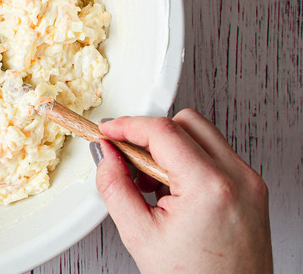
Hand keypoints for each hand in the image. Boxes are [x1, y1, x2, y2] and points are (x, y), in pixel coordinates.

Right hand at [92, 109, 271, 273]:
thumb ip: (114, 186)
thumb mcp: (139, 234)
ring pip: (204, 135)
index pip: (163, 131)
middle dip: (152, 134)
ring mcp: (250, 183)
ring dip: (172, 147)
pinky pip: (217, 156)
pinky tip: (174, 190)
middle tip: (129, 157)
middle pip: (187, 122)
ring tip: (153, 183)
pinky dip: (190, 162)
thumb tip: (105, 154)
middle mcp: (238, 178)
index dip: (128, 125)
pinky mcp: (253, 191)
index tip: (108, 130)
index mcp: (210, 186)